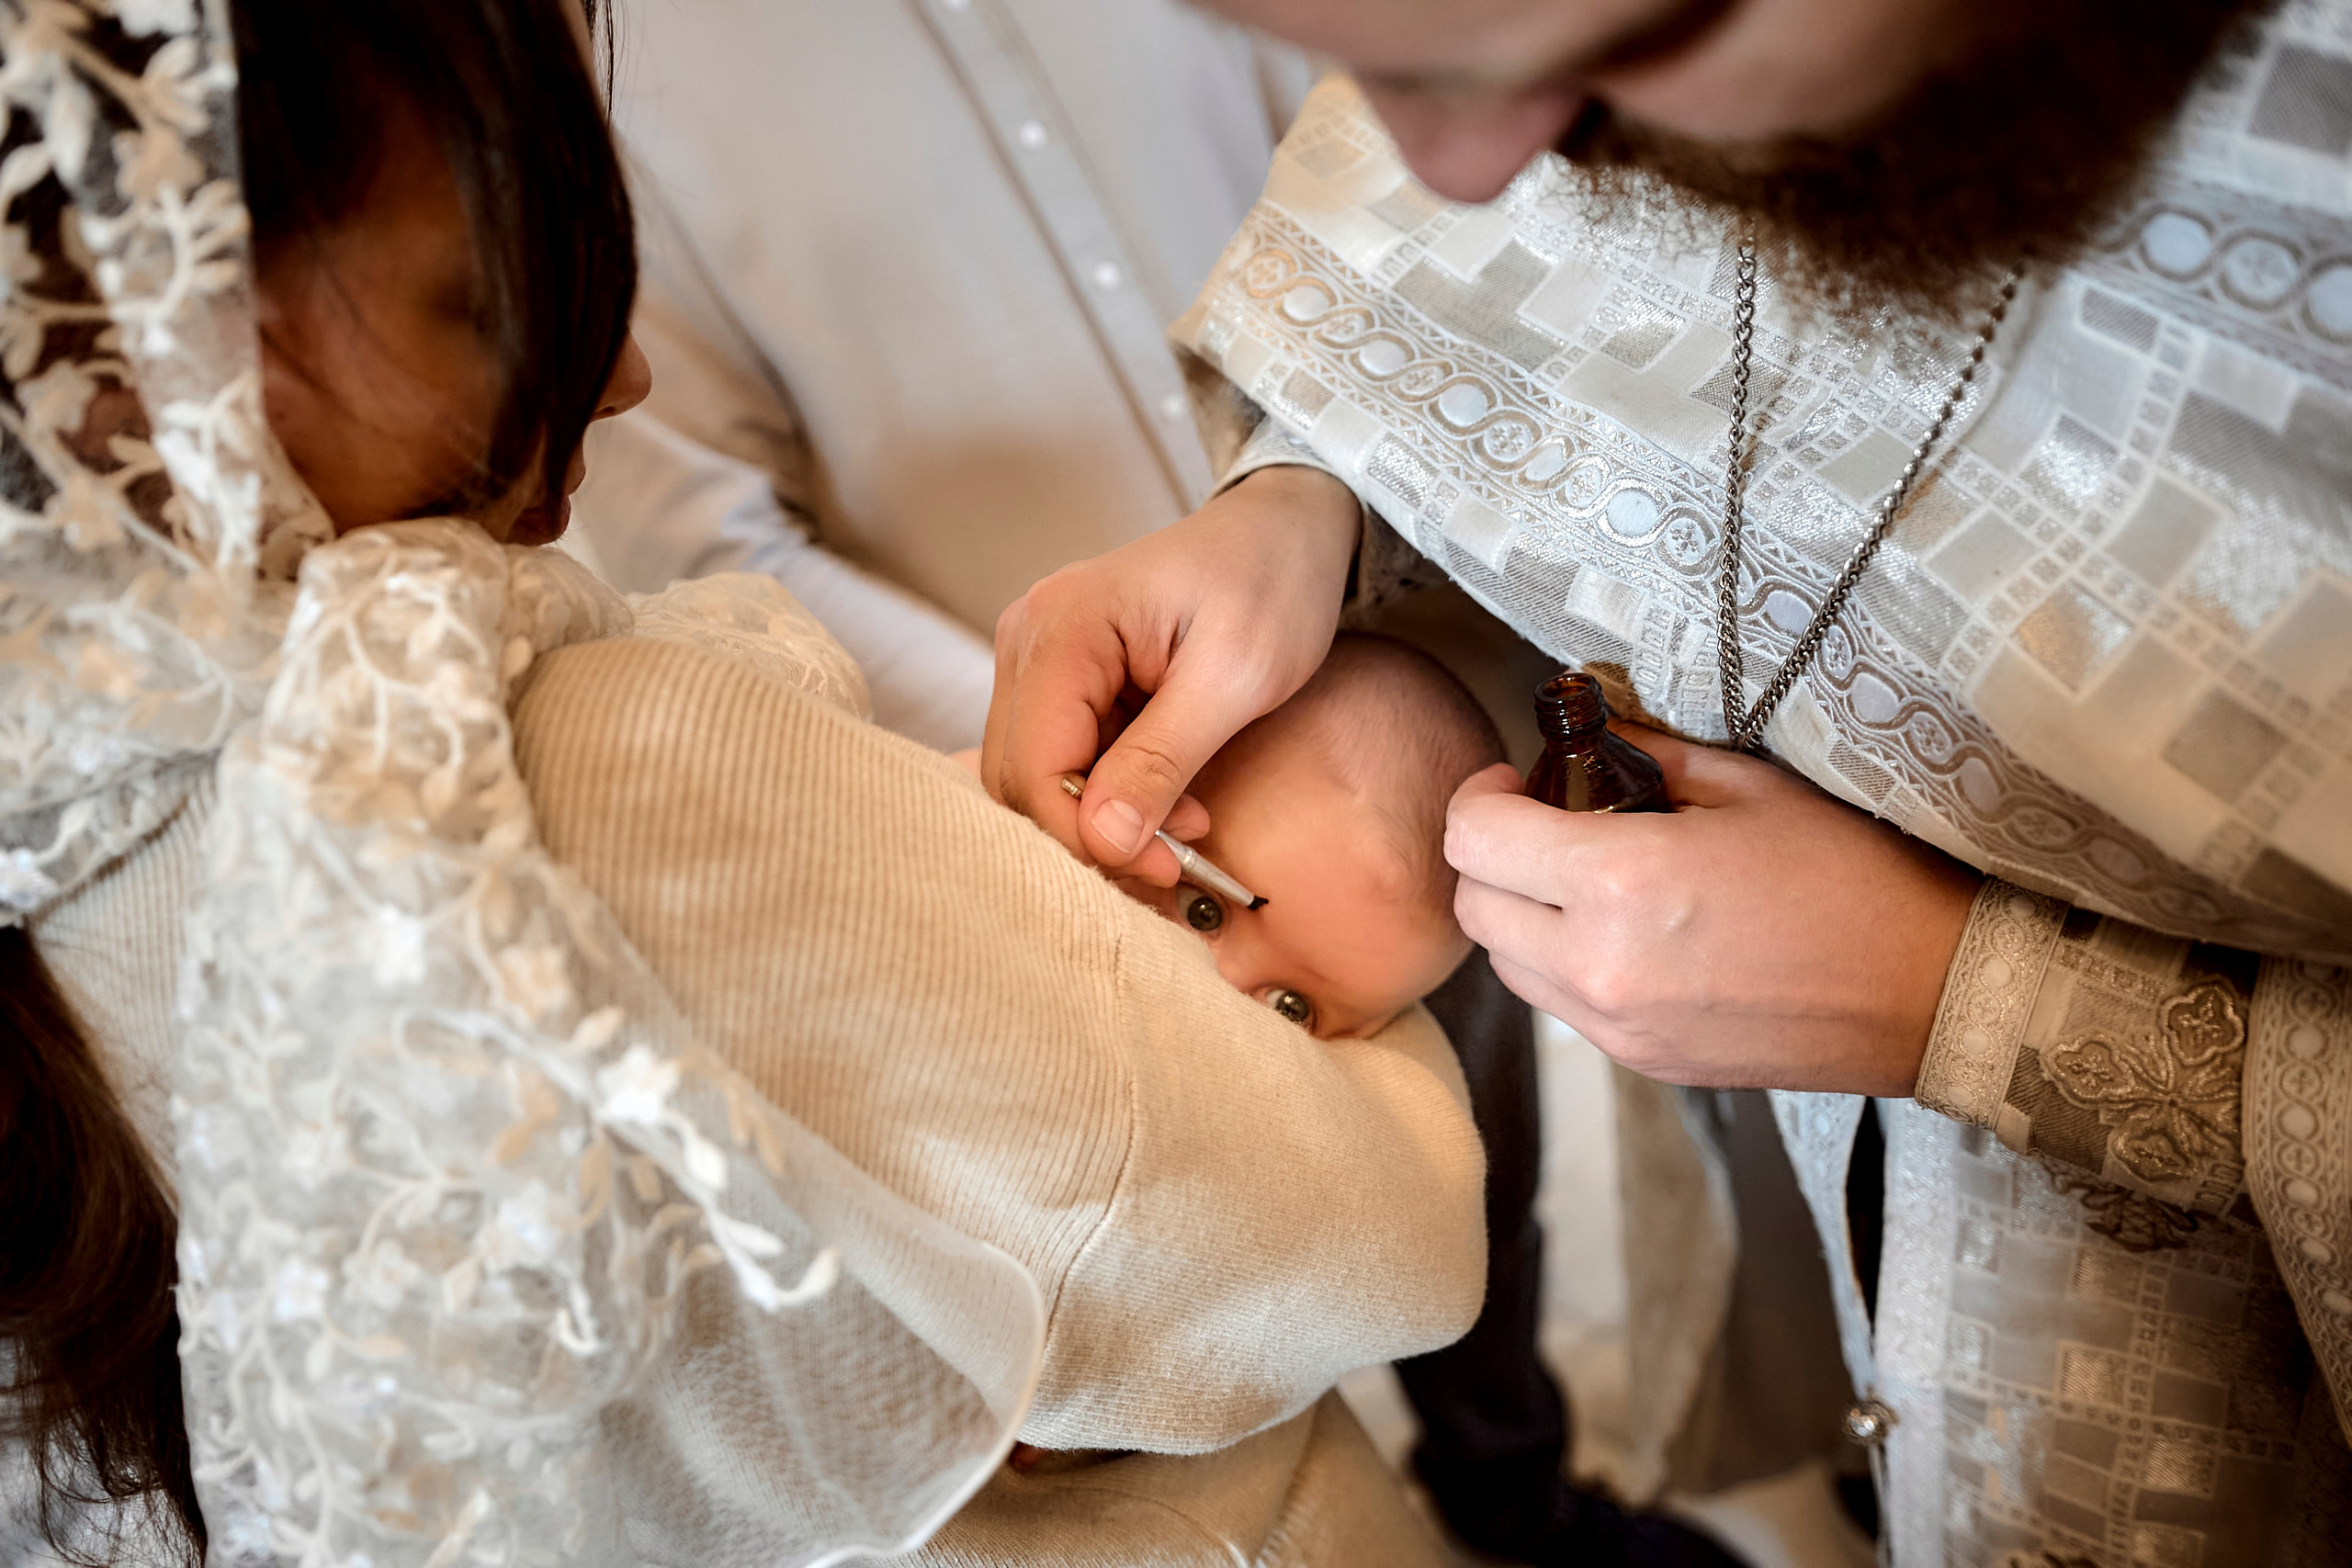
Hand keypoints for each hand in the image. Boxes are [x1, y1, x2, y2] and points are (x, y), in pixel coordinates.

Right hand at [981, 465, 1360, 881]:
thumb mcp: (1234, 677)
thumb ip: (1163, 757)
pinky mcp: (1060, 677)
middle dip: (1094, 837)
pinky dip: (1109, 797)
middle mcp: (1028, 637)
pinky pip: (1061, 758)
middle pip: (1021, 778)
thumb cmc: (1271, 583)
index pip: (1035, 765)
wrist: (1285, 531)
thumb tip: (1104, 839)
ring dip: (1102, 822)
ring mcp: (1037, 656)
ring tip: (1186, 833)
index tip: (1168, 870)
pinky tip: (1173, 804)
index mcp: (1063, 626)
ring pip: (1036, 777)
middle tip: (1179, 866)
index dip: (1088, 835)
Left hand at [1447, 727, 1980, 1095]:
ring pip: (1506, 965)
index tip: (1513, 781)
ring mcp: (1618, 1026)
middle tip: (1540, 823)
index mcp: (1619, 883)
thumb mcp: (1748, 787)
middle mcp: (1599, 964)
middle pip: (1474, 907)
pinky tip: (1621, 932)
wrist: (1933, 993)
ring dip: (1520, 915)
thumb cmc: (1853, 875)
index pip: (1474, 839)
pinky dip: (1562, 963)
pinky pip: (1559, 1006)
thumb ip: (1649, 758)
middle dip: (1491, 856)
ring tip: (1579, 879)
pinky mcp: (1644, 1062)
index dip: (1480, 797)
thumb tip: (1591, 740)